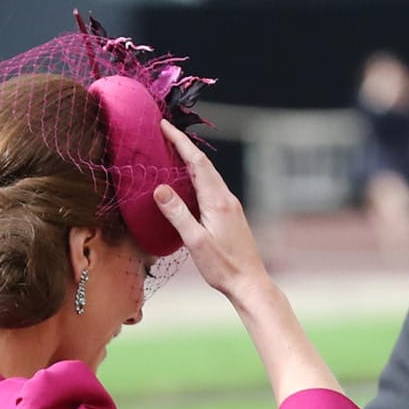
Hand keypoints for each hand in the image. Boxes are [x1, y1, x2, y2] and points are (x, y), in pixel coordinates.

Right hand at [152, 120, 269, 298]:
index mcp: (218, 201)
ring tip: (172, 152)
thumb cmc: (222, 266)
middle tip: (164, 133)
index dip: (180, 142)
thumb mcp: (195, 241)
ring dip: (190, 161)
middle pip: (203, 164)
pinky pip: (211, 188)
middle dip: (183, 146)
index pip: (196, 162)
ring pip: (208, 175)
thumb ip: (177, 214)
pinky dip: (196, 177)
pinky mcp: (230, 215)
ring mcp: (230, 206)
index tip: (164, 125)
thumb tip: (159, 188)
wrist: (249, 283)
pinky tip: (187, 183)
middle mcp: (226, 199)